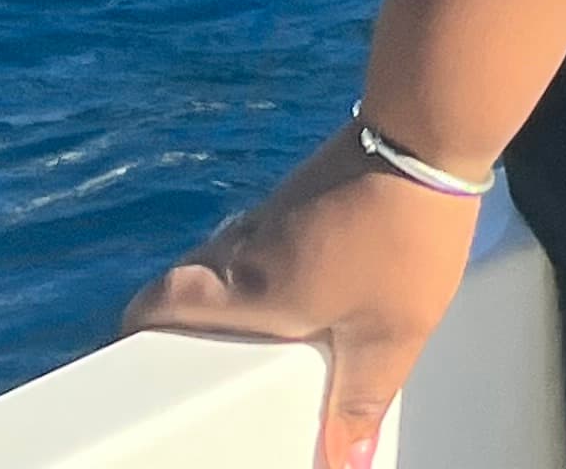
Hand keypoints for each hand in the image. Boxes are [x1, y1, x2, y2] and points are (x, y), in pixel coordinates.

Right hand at [123, 125, 475, 468]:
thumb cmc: (405, 235)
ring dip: (232, 283)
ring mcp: (278, 205)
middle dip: (186, 312)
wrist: (428, 130)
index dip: (142, 323)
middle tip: (203, 349)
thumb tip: (341, 466)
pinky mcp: (307, 183)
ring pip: (229, 251)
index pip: (165, 301)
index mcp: (253, 287)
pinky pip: (267, 231)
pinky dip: (269, 257)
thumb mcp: (390, 335)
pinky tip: (307, 277)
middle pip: (191, 276)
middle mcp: (250, 243)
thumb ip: (359, 402)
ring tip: (260, 324)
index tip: (136, 347)